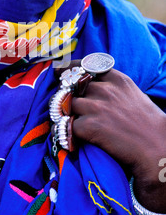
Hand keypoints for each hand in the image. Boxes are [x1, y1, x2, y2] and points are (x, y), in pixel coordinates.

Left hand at [69, 67, 165, 211]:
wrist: (156, 149)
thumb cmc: (148, 126)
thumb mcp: (133, 96)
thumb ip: (113, 89)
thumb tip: (92, 89)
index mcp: (117, 80)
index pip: (84, 66)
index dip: (69, 68)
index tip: (59, 71)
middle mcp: (105, 90)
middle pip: (71, 86)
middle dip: (65, 94)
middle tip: (61, 102)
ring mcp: (95, 107)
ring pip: (66, 104)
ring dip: (64, 113)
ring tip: (67, 122)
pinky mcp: (88, 126)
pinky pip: (66, 124)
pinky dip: (65, 130)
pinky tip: (70, 136)